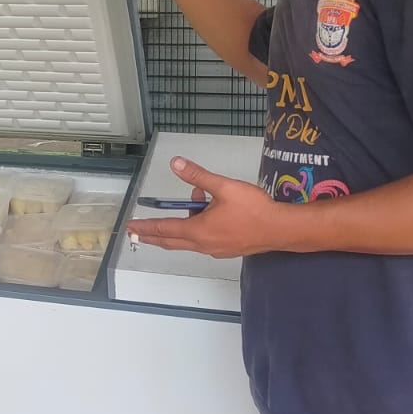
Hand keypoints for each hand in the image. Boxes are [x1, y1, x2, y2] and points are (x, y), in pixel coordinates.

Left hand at [125, 157, 292, 258]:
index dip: (145, 227)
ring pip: (187, 240)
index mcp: (199, 230)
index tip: (131, 226)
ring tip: (194, 200)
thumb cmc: (254, 209)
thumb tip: (176, 164)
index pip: (164, 229)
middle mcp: (203, 244)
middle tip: (137, 232)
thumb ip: (199, 176)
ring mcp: (215, 249)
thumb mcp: (224, 187)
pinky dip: (195, 228)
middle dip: (152, 235)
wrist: (281, 229)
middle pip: (170, 240)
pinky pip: (202, 241)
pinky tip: (208, 211)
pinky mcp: (226, 249)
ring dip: (180, 226)